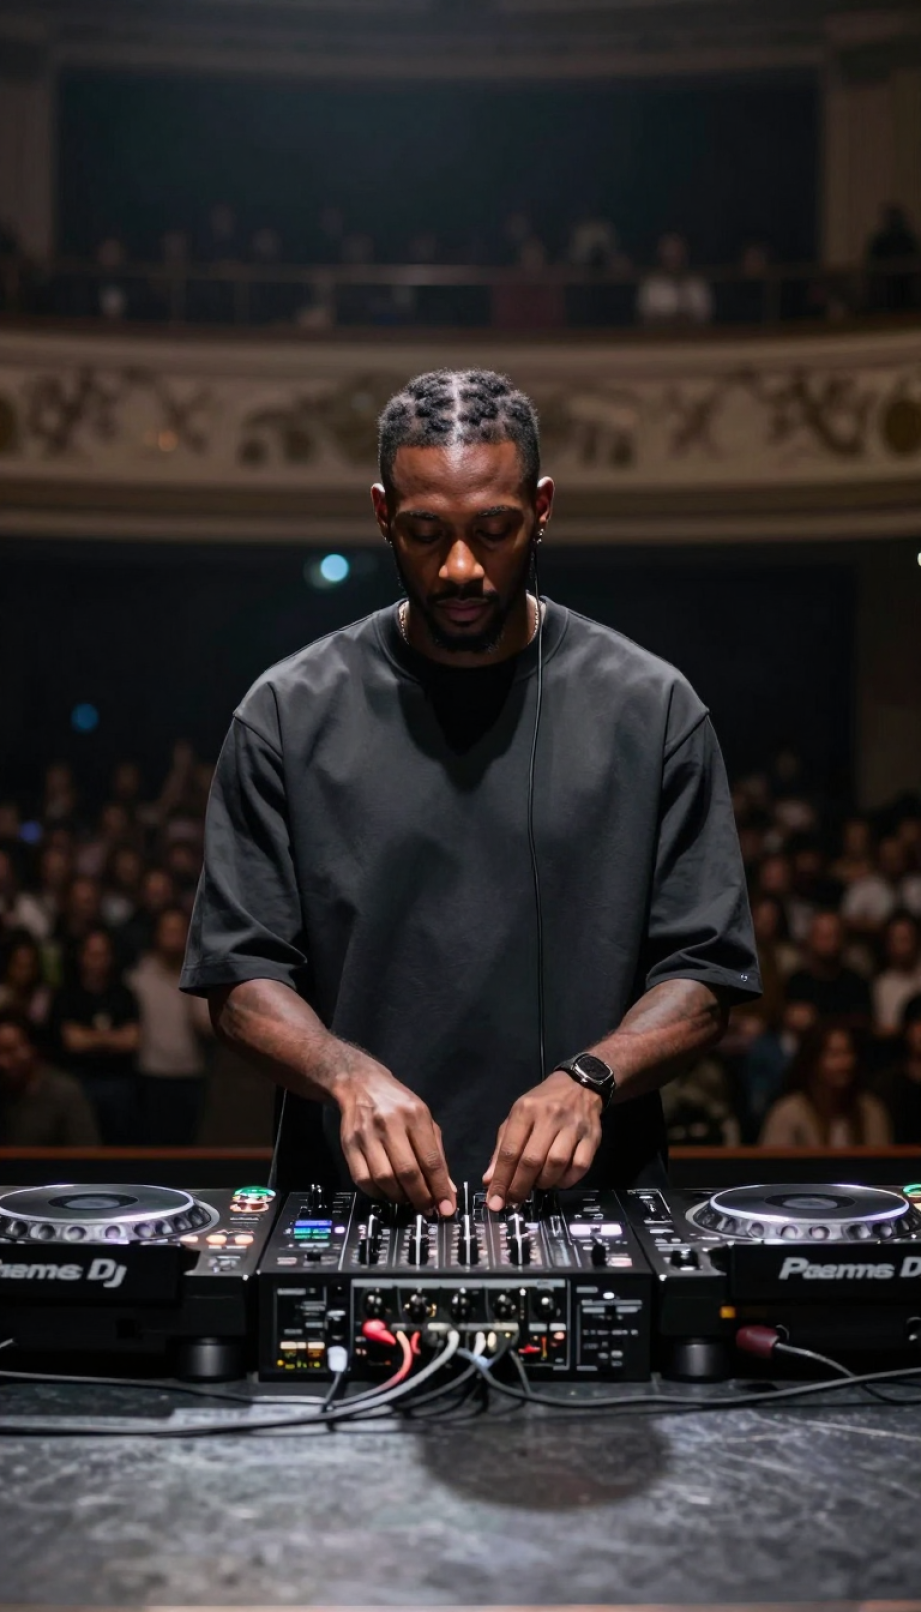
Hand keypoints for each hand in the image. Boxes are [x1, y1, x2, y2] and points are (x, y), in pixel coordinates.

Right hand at [334, 1057, 455, 1216]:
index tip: (446, 1209)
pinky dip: (378, 1194)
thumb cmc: (399, 1104)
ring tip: (409, 1200)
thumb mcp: (425, 1120)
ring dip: (400, 1197)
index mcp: (415, 1115)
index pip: (430, 1159)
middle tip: (428, 1209)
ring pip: (384, 1179)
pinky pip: (363, 1179)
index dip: (440, 1188)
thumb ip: (437, 1154)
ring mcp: (366, 1135)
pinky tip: (388, 1193)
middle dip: (421, 1197)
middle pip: (407, 1172)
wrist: (361, 1085)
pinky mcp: (348, 1145)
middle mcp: (390, 1124)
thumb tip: (447, 1190)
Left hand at [482, 1070, 602, 1210]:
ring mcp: (573, 1126)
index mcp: (526, 1110)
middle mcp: (550, 1116)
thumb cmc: (543, 1103)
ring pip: (556, 1164)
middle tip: (515, 1199)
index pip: (509, 1150)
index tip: (495, 1200)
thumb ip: (502, 1147)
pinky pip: (580, 1166)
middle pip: (532, 1160)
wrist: (579, 1085)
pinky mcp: (592, 1137)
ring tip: (537, 1185)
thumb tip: (489, 1180)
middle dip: (520, 1186)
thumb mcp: (517, 1117)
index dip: (501, 1179)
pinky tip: (558, 1180)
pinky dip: (567, 1180)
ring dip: (544, 1183)